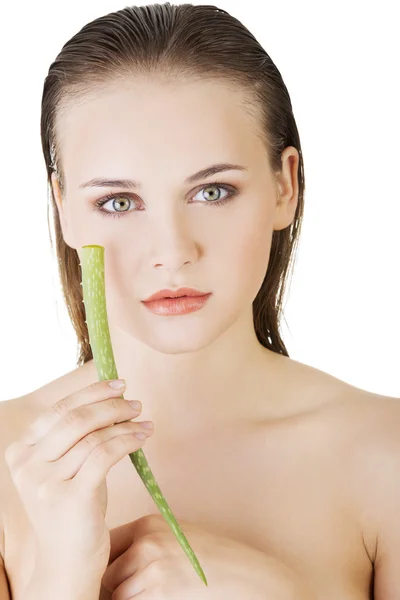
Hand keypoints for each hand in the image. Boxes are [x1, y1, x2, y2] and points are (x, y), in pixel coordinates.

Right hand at [4, 378, 152, 579]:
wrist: (67, 563)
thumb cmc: (72, 510)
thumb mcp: (66, 468)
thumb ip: (77, 437)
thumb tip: (113, 400)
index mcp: (21, 452)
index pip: (58, 410)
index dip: (91, 393)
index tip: (118, 385)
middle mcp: (28, 466)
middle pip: (75, 419)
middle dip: (111, 405)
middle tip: (135, 403)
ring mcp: (46, 483)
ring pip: (94, 437)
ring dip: (125, 424)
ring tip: (144, 423)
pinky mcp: (71, 498)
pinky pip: (105, 455)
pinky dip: (128, 440)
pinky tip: (143, 437)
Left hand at [101, 514, 308, 598]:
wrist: (249, 579)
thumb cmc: (214, 561)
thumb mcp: (177, 538)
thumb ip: (146, 543)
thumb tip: (113, 562)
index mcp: (149, 525)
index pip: (108, 546)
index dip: (109, 566)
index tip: (118, 578)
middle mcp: (146, 544)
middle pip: (108, 575)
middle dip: (117, 588)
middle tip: (142, 591)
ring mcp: (152, 572)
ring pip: (118, 597)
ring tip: (161, 595)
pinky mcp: (159, 597)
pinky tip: (168, 599)